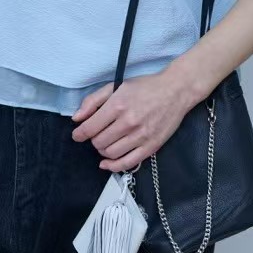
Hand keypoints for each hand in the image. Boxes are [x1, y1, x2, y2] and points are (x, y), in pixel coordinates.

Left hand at [70, 69, 191, 172]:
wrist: (175, 91)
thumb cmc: (145, 87)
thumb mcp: (116, 86)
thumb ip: (93, 101)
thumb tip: (77, 118)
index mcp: (118, 105)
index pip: (90, 128)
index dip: (79, 134)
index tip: (77, 134)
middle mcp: (128, 122)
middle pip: (99, 142)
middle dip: (93, 139)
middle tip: (96, 134)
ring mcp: (140, 136)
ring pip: (110, 153)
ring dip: (103, 151)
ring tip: (105, 142)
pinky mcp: (151, 147)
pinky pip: (127, 163)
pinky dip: (113, 166)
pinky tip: (107, 162)